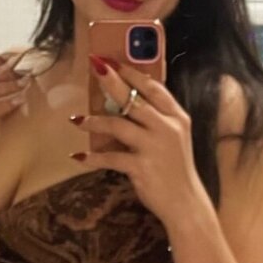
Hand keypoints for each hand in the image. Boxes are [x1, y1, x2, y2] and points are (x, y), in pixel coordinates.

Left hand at [69, 56, 203, 228]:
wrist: (185, 203)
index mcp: (177, 118)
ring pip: (118, 125)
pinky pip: (110, 157)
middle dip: (111, 81)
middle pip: (134, 99)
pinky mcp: (141, 167)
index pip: (154, 87)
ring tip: (77, 120)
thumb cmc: (175, 169)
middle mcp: (167, 128)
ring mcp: (154, 148)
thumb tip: (126, 102)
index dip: (132, 71)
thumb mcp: (175, 138)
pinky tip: (78, 155)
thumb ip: (157, 119)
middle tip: (94, 67)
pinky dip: (92, 157)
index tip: (113, 60)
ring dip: (94, 121)